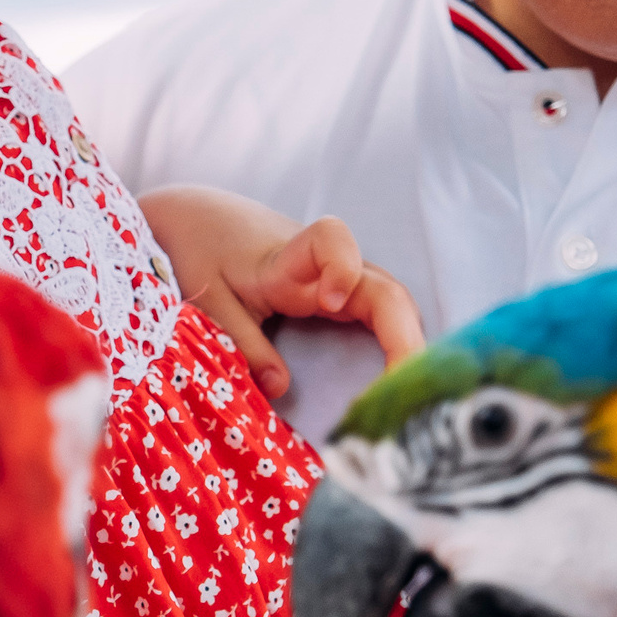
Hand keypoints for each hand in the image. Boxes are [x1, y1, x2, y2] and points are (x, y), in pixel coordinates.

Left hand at [139, 185, 424, 396]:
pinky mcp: (343, 295)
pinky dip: (397, 346)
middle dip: (403, 336)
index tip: (329, 301)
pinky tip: (401, 383)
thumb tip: (279, 387)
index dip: (341, 266)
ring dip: (409, 347)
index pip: (331, 240)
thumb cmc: (204, 251)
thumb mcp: (210, 297)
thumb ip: (243, 340)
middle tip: (404, 388)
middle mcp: (326, 267)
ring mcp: (341, 280)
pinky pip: (382, 317)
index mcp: (288, 259)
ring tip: (413, 397)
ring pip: (392, 306)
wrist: (204, 219)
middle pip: (385, 289)